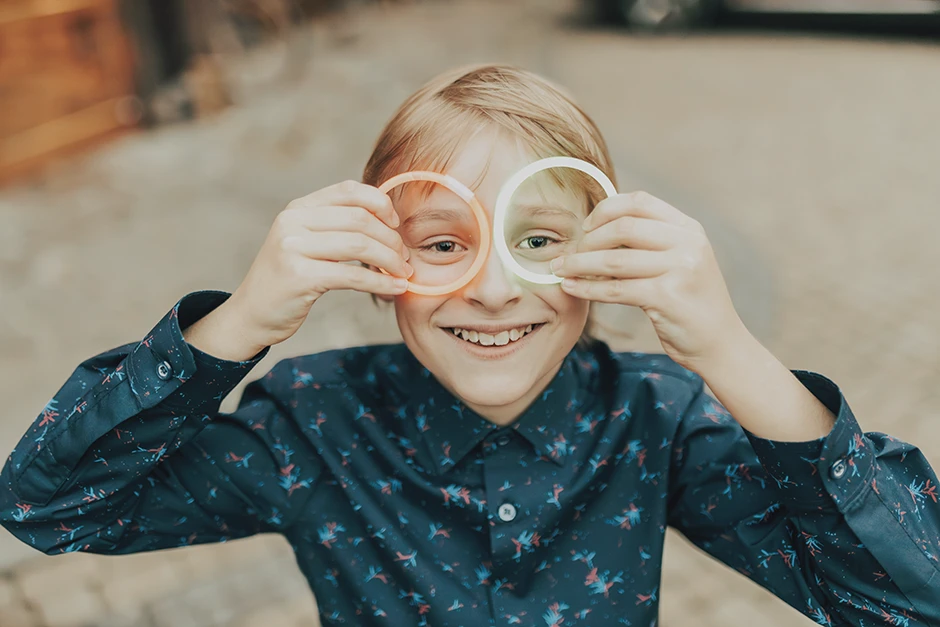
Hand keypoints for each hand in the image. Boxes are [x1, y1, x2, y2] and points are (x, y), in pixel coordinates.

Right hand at [224, 181, 412, 349]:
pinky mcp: (299, 277)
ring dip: (391, 261)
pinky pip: (353, 275)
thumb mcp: (305, 243)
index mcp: (298, 208)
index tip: (396, 225)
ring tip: (404, 274)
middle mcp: (293, 222)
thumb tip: (387, 218)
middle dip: (391, 239)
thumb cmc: (288, 280)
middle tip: (405, 260)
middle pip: (360, 219)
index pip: (349, 190)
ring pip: (360, 245)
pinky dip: (381, 282)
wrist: (251, 314)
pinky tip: (396, 288)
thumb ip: (335, 226)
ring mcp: (292, 248)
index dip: (380, 203)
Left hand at [551, 191, 749, 372]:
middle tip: (569, 255)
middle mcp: (688, 244)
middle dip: (588, 240)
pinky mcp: (667, 297)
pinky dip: (588, 288)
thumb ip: (651, 242)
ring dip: (580, 265)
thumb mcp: (681, 262)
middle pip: (623, 227)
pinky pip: (616, 289)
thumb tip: (599, 228)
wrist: (720, 344)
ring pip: (614, 260)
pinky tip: (571, 288)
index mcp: (689, 229)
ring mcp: (680, 269)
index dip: (606, 210)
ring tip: (559, 270)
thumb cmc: (691, 304)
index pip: (640, 202)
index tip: (585, 226)